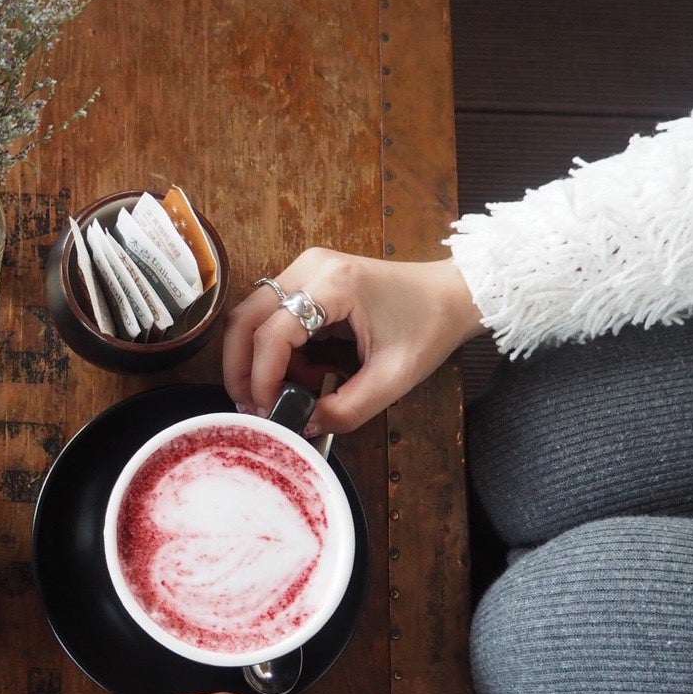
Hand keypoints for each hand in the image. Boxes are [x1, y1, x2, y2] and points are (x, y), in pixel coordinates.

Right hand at [224, 252, 484, 433]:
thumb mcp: (393, 378)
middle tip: (250, 406)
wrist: (452, 293)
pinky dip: (276, 351)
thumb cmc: (429, 326)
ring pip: (251, 317)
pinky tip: (306, 371)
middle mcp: (309, 268)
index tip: (269, 411)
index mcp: (334, 285)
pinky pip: (270, 316)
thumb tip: (303, 426)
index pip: (272, 333)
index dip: (262, 378)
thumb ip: (346, 409)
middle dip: (240, 368)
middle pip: (244, 319)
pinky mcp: (306, 278)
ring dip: (258, 360)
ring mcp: (304, 269)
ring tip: (289, 390)